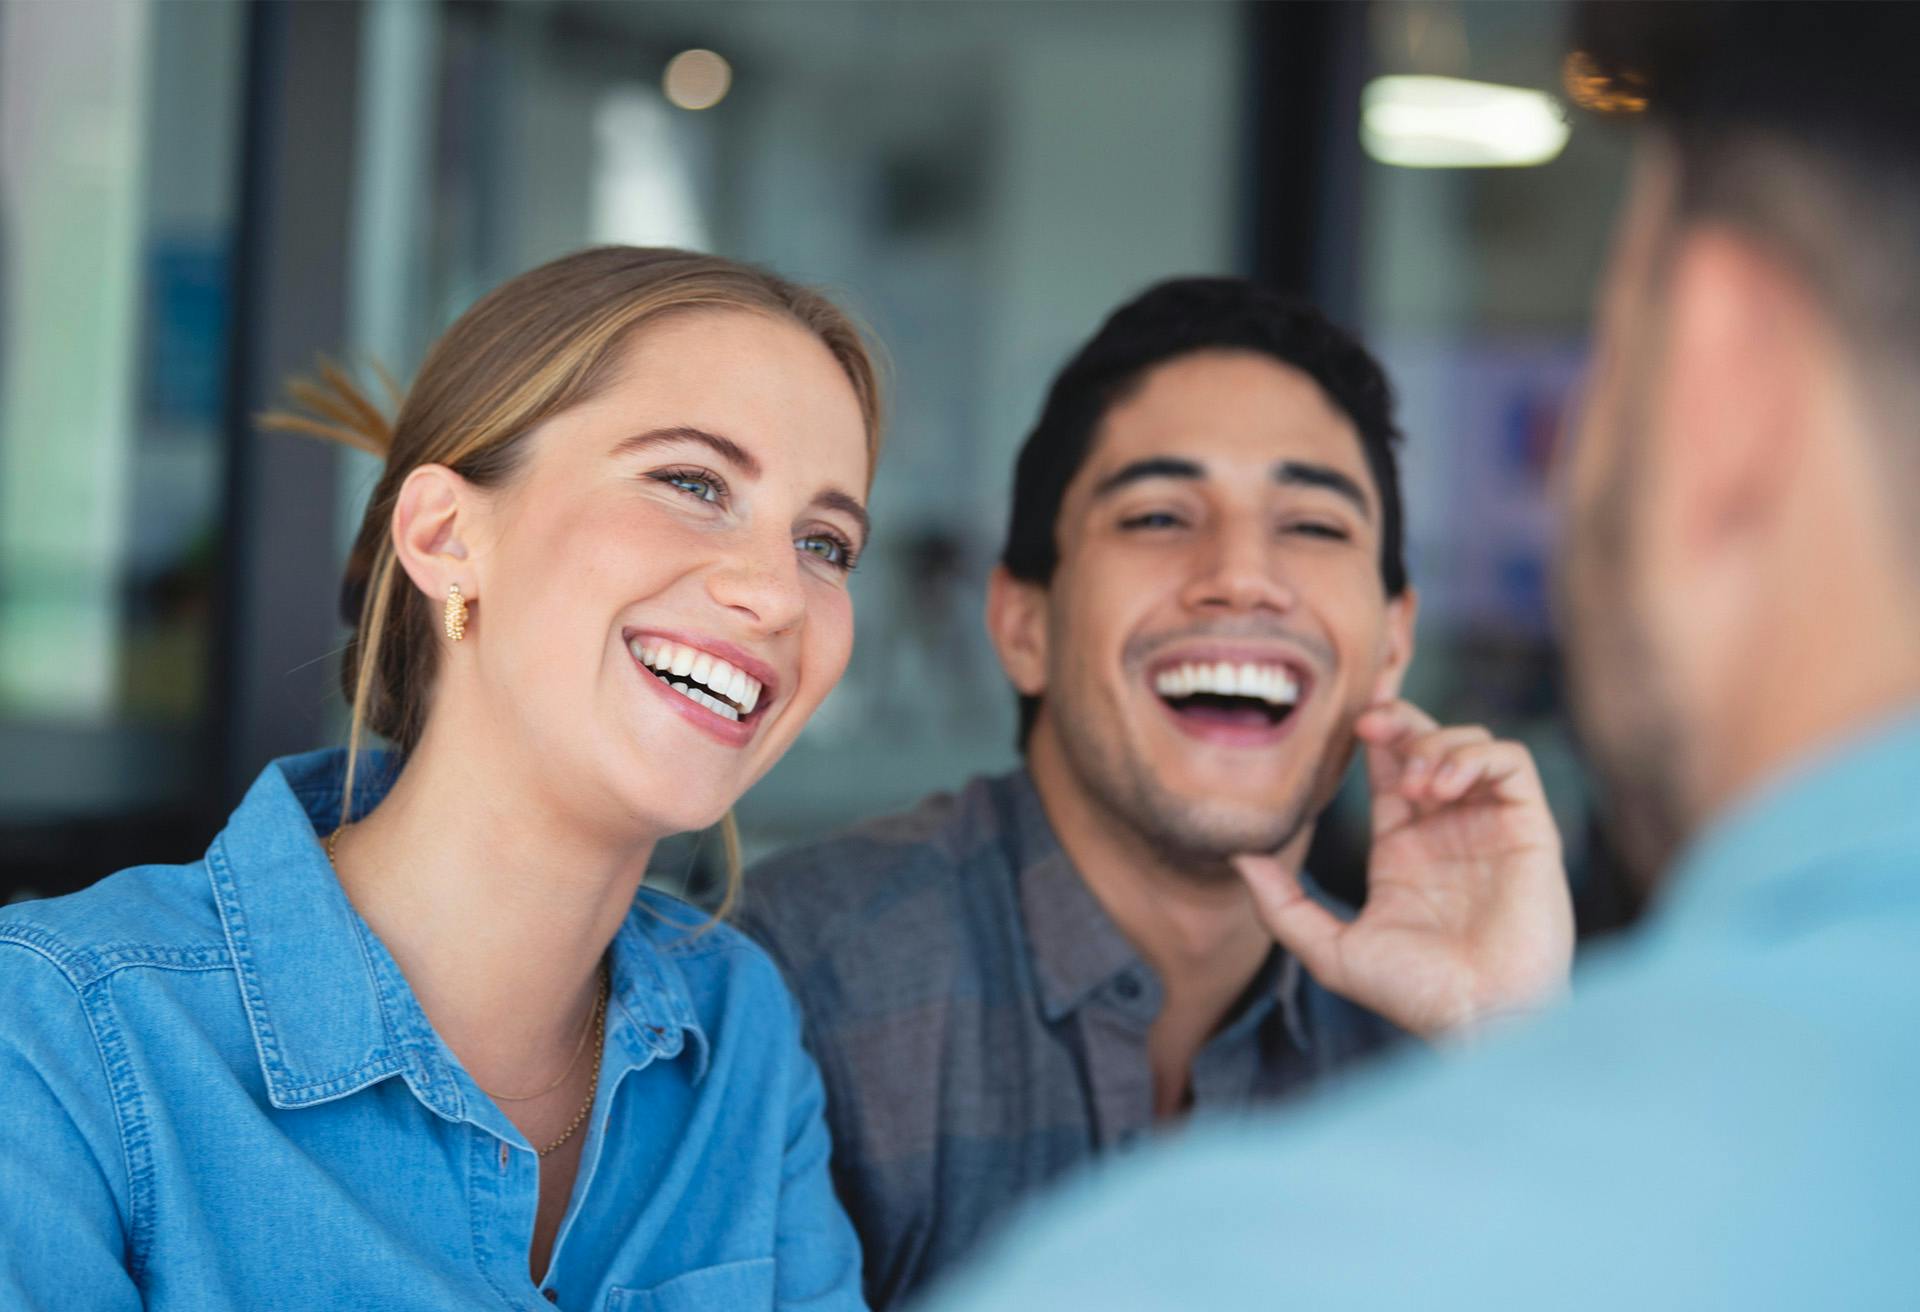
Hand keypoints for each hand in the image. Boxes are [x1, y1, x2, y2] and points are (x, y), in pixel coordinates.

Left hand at [1234, 700, 1573, 1039]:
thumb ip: (1281, 904)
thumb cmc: (1411, 995)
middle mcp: (1447, 829)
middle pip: (1428, 740)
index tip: (1347, 717)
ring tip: (1415, 785)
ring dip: (1435, 745)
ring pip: (1471, 743)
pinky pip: (1511, 763)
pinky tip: (1442, 788)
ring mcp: (1490, 826)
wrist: (1477, 1019)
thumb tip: (1236, 856)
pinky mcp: (1530, 829)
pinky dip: (1475, 757)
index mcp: (1402, 848)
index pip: (1387, 768)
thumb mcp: (1330, 949)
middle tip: (1368, 724)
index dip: (1372, 733)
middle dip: (1400, 719)